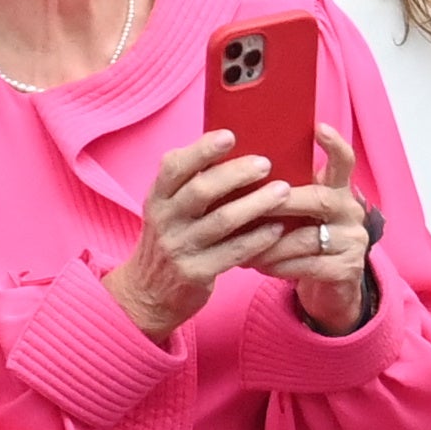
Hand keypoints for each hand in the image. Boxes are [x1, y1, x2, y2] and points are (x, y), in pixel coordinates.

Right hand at [103, 129, 291, 342]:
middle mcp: (165, 220)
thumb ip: (191, 182)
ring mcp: (180, 248)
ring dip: (257, 204)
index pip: (173, 167)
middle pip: (201, 190)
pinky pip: (233, 252)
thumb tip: (233, 144)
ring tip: (283, 191)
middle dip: (236, 173)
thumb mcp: (168, 209)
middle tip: (266, 163)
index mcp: (158, 197)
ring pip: (222, 221)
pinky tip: (278, 228)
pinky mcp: (196, 274)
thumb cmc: (170, 238)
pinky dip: (258, 238)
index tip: (230, 136)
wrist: (147, 293)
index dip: (201, 149)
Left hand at [245, 124, 370, 334]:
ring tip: (240, 242)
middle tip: (251, 203)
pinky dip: (278, 265)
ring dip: (269, 241)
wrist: (330, 287)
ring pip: (307, 237)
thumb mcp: (300, 212)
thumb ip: (284, 191)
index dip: (334, 144)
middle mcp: (351, 211)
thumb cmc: (303, 239)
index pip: (344, 161)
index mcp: (340, 190)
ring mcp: (353, 241)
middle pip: (319, 199)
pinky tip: (256, 264)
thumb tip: (239, 167)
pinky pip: (306, 265)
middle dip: (282, 201)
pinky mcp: (347, 269)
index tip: (319, 127)